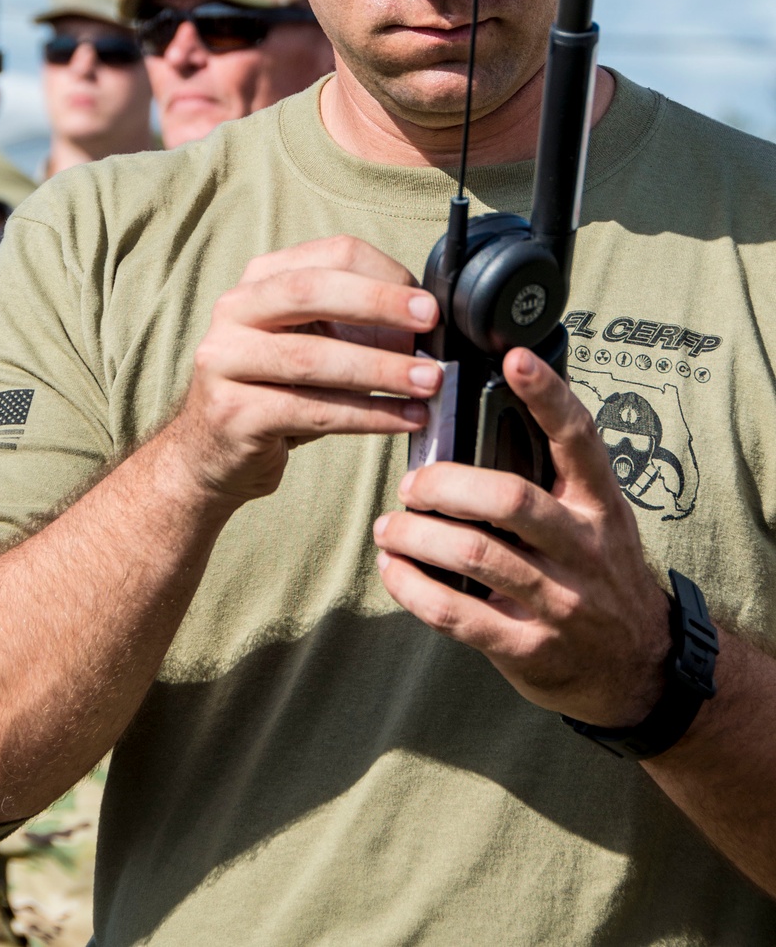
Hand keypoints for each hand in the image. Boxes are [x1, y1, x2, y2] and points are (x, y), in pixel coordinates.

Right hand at [176, 236, 440, 504]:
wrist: (213, 452)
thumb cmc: (277, 390)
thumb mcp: (312, 341)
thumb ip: (356, 323)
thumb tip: (428, 323)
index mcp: (261, 279)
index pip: (330, 255)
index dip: (384, 275)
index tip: (428, 304)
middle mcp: (234, 310)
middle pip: (310, 290)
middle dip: (378, 303)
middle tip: (430, 323)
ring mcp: (225, 360)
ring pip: (310, 357)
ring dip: (380, 368)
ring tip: (427, 381)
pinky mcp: (232, 413)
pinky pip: (311, 411)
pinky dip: (367, 415)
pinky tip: (404, 419)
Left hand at [373, 347, 671, 727]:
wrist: (638, 669)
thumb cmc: (602, 576)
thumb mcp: (596, 520)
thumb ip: (551, 479)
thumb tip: (477, 420)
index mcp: (600, 505)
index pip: (578, 439)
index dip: (548, 396)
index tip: (514, 357)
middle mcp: (585, 549)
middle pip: (510, 500)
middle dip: (445, 486)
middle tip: (412, 484)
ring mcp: (559, 602)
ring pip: (474, 554)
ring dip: (416, 536)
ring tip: (389, 528)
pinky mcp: (529, 648)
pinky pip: (457, 615)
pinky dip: (413, 588)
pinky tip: (394, 570)